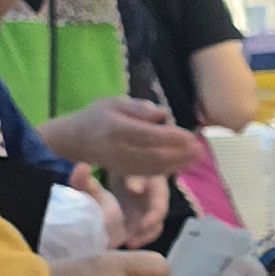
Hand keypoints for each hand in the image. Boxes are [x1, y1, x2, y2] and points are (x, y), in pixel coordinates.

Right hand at [46, 92, 201, 178]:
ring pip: (152, 167)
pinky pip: (147, 174)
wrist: (75, 139)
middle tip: (199, 149)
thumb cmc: (97, 116)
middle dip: (180, 153)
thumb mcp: (113, 102)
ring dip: (177, 163)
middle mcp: (119, 148)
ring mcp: (121, 163)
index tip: (190, 136)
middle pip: (154, 154)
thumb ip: (138, 108)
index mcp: (117, 127)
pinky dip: (167, 169)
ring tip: (196, 156)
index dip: (172, 138)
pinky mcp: (124, 172)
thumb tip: (162, 114)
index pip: (149, 135)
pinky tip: (181, 164)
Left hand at [102, 169, 171, 247]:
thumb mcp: (134, 168)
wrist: (127, 165)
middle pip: (157, 224)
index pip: (160, 208)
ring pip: (150, 230)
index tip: (141, 226)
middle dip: (145, 234)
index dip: (152, 218)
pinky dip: (133, 237)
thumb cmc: (132, 164)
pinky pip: (140, 231)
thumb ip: (134, 178)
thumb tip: (134, 189)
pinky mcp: (139, 218)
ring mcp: (149, 213)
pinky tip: (122, 241)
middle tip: (131, 242)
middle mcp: (157, 205)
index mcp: (159, 192)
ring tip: (127, 244)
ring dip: (140, 238)